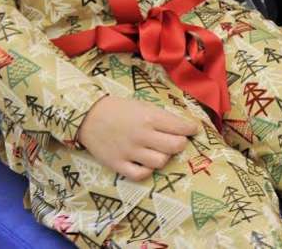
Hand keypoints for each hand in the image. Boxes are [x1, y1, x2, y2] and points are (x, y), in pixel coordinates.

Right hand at [77, 97, 198, 181]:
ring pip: (160, 162)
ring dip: (164, 157)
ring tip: (159, 151)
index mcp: (150, 117)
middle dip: (181, 144)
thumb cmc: (119, 108)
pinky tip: (146, 163)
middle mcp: (142, 135)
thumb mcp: (143, 106)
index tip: (193, 130)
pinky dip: (147, 171)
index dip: (191, 129)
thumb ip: (161, 117)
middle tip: (177, 141)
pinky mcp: (118, 164)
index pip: (180, 127)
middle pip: (175, 146)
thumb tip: (183, 126)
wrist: (88, 116)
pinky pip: (140, 175)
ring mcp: (129, 151)